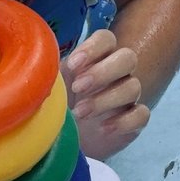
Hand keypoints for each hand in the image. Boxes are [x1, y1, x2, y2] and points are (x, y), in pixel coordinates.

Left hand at [62, 28, 149, 159]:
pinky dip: (124, 121)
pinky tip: (103, 129)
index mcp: (97, 58)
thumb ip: (50, 72)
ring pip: (133, 86)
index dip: (93, 47)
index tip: (73, 65)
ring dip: (106, 99)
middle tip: (77, 87)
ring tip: (79, 113)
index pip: (106, 39)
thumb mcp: (53, 86)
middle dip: (103, 71)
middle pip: (127, 57)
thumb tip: (37, 66)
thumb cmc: (60, 105)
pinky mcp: (134, 121)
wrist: (69, 141)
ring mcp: (128, 96)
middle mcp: (117, 73)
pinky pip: (142, 115)